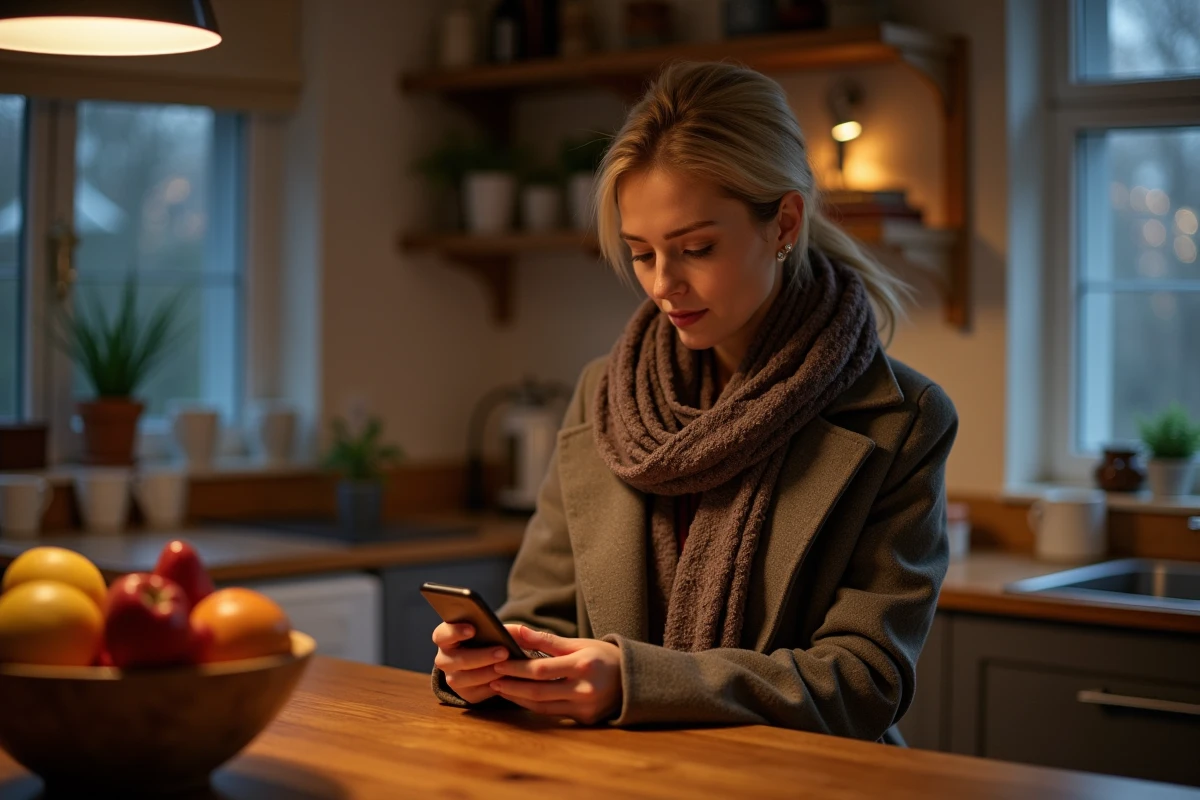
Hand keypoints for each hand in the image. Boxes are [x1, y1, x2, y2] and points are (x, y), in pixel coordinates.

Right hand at [432, 621, 516, 703]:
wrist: (492, 661)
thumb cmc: (490, 640)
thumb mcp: (497, 632)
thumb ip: (507, 629)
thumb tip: (522, 631)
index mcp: (446, 639)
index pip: (441, 634)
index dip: (454, 632)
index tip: (472, 629)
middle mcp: (444, 659)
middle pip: (453, 660)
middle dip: (479, 656)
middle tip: (503, 651)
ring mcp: (452, 678)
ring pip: (461, 679)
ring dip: (485, 673)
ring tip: (506, 668)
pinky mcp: (465, 694)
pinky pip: (474, 693)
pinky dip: (490, 686)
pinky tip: (505, 680)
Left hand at [490, 625, 622, 724]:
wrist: (633, 680)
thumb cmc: (602, 656)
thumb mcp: (577, 643)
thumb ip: (545, 640)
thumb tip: (516, 630)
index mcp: (583, 665)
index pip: (541, 669)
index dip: (516, 668)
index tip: (498, 662)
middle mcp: (584, 689)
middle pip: (538, 691)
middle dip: (511, 685)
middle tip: (491, 677)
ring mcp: (585, 708)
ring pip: (542, 706)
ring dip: (517, 698)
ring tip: (500, 688)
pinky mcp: (584, 719)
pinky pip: (552, 713)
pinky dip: (533, 705)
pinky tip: (519, 698)